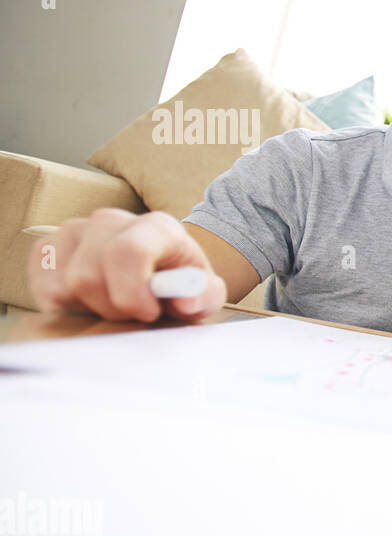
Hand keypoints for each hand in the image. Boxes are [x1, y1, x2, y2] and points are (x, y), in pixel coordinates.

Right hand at [26, 208, 226, 321]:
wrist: (156, 274)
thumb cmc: (179, 286)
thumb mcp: (203, 293)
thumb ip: (204, 296)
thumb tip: (185, 301)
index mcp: (155, 227)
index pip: (128, 251)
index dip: (132, 292)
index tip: (148, 314)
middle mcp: (109, 220)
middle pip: (89, 276)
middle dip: (113, 308)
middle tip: (135, 314)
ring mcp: (72, 231)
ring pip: (65, 286)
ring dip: (91, 309)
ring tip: (116, 305)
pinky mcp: (45, 249)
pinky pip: (44, 290)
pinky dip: (67, 308)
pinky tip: (92, 302)